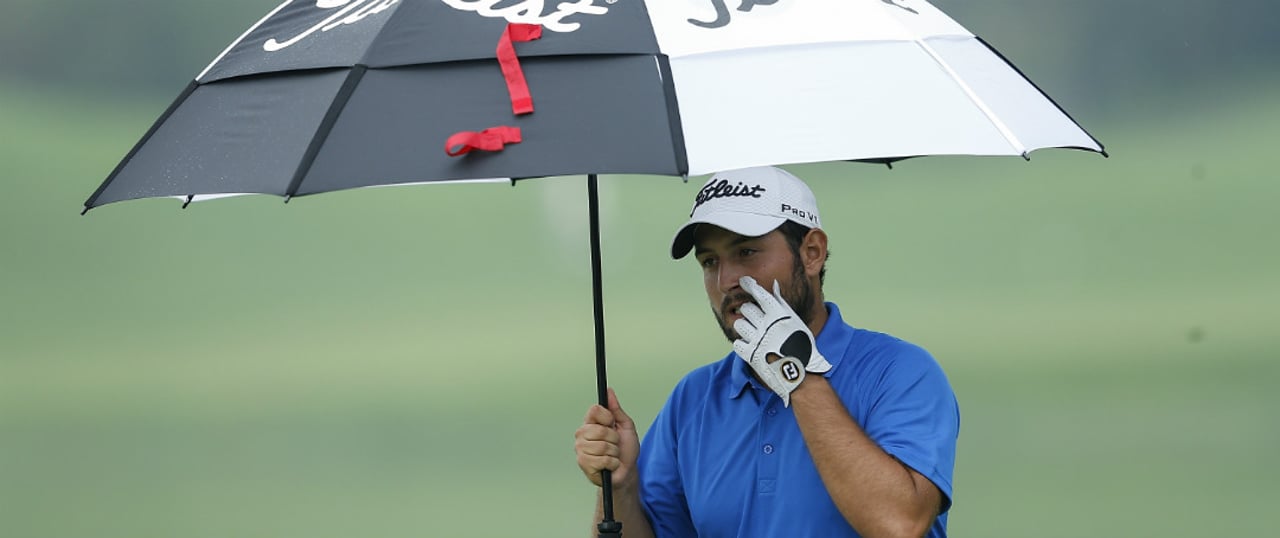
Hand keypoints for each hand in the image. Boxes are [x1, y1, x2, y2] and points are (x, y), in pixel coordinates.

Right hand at [574, 388, 639, 491]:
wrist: (626, 471)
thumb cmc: (625, 450)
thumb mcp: (625, 426)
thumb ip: (616, 409)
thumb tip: (609, 391)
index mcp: (591, 423)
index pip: (594, 410)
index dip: (608, 418)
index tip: (613, 424)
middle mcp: (582, 434)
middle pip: (600, 430)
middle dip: (614, 439)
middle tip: (614, 443)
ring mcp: (581, 449)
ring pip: (602, 446)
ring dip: (614, 452)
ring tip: (612, 455)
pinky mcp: (583, 463)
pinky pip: (603, 459)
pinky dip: (612, 463)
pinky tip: (610, 464)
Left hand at [732, 276, 831, 406]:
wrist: (799, 374)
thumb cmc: (801, 346)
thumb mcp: (796, 322)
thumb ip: (782, 303)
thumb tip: (774, 284)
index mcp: (780, 316)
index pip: (761, 295)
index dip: (750, 285)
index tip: (744, 281)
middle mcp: (767, 326)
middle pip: (747, 308)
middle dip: (749, 311)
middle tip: (756, 318)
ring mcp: (758, 340)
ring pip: (739, 324)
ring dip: (744, 327)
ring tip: (754, 332)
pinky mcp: (750, 355)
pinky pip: (737, 343)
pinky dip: (742, 343)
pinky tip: (750, 345)